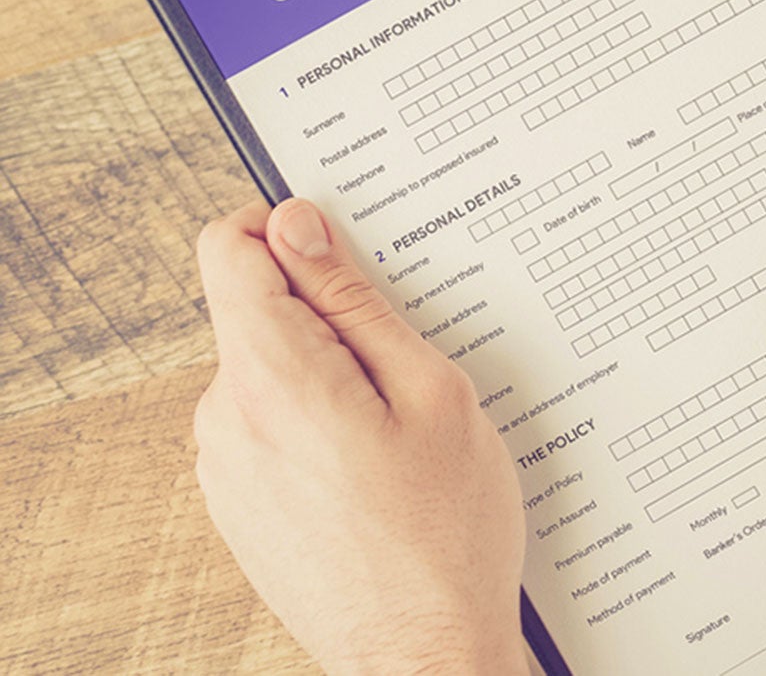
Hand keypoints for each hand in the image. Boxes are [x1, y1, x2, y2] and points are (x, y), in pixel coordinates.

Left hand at [192, 199, 526, 675]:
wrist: (424, 653)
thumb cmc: (447, 533)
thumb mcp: (432, 392)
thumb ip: (356, 303)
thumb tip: (297, 226)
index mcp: (272, 378)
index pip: (229, 247)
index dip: (287, 230)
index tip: (346, 255)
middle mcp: (225, 418)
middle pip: (255, 312)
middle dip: (327, 316)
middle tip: (408, 368)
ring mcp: (223, 467)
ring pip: (268, 372)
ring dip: (329, 377)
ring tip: (403, 434)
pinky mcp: (237, 503)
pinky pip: (270, 427)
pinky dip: (319, 426)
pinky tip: (381, 472)